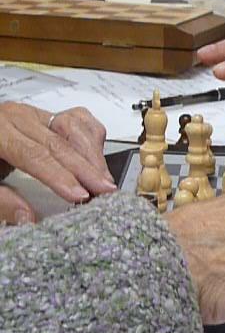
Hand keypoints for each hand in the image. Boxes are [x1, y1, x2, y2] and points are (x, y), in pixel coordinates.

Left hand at [0, 103, 115, 223]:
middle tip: (105, 191)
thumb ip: (2, 200)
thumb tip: (27, 217)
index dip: (60, 176)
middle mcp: (20, 118)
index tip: (80, 195)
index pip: (34, 154)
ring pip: (76, 128)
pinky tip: (97, 161)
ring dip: (94, 156)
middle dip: (87, 170)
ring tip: (104, 180)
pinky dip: (94, 140)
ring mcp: (39, 115)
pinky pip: (81, 121)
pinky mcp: (52, 117)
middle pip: (60, 144)